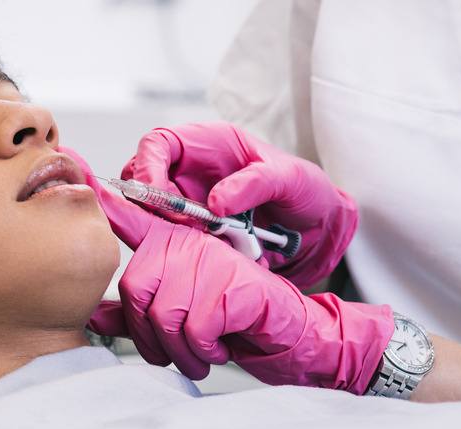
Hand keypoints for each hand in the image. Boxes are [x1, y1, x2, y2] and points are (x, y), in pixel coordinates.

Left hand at [60, 145, 391, 392]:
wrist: (291, 332)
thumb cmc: (231, 320)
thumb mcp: (179, 314)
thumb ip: (137, 311)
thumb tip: (93, 316)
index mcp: (173, 244)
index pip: (132, 216)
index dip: (106, 198)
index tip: (84, 175)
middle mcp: (190, 244)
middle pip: (134, 287)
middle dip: (145, 336)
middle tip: (167, 351)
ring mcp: (213, 261)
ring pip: (162, 314)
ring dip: (177, 351)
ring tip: (195, 354)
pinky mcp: (233, 286)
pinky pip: (194, 328)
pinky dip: (204, 351)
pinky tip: (218, 347)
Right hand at [122, 121, 356, 288]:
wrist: (317, 230)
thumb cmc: (305, 191)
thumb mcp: (290, 179)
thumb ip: (254, 184)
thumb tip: (215, 203)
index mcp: (209, 144)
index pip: (159, 143)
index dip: (146, 165)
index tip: (152, 193)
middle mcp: (191, 171)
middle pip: (143, 179)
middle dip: (150, 203)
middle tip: (179, 225)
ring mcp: (190, 203)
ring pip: (153, 214)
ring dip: (166, 229)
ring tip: (203, 240)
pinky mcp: (194, 232)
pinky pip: (172, 239)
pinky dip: (182, 248)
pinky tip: (209, 254)